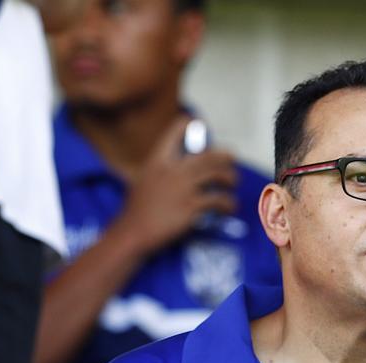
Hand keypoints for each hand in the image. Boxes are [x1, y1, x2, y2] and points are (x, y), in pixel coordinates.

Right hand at [113, 115, 237, 254]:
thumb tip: (167, 169)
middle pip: (207, 155)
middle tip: (231, 158)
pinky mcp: (191, 207)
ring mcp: (183, 189)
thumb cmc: (134, 212)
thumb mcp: (140, 182)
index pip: (174, 132)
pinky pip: (218, 200)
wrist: (133, 234)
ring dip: (229, 178)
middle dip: (223, 155)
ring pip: (217, 175)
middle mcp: (172, 171)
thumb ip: (155, 172)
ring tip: (232, 183)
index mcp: (157, 161)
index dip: (188, 125)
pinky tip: (230, 207)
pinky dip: (228, 203)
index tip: (199, 124)